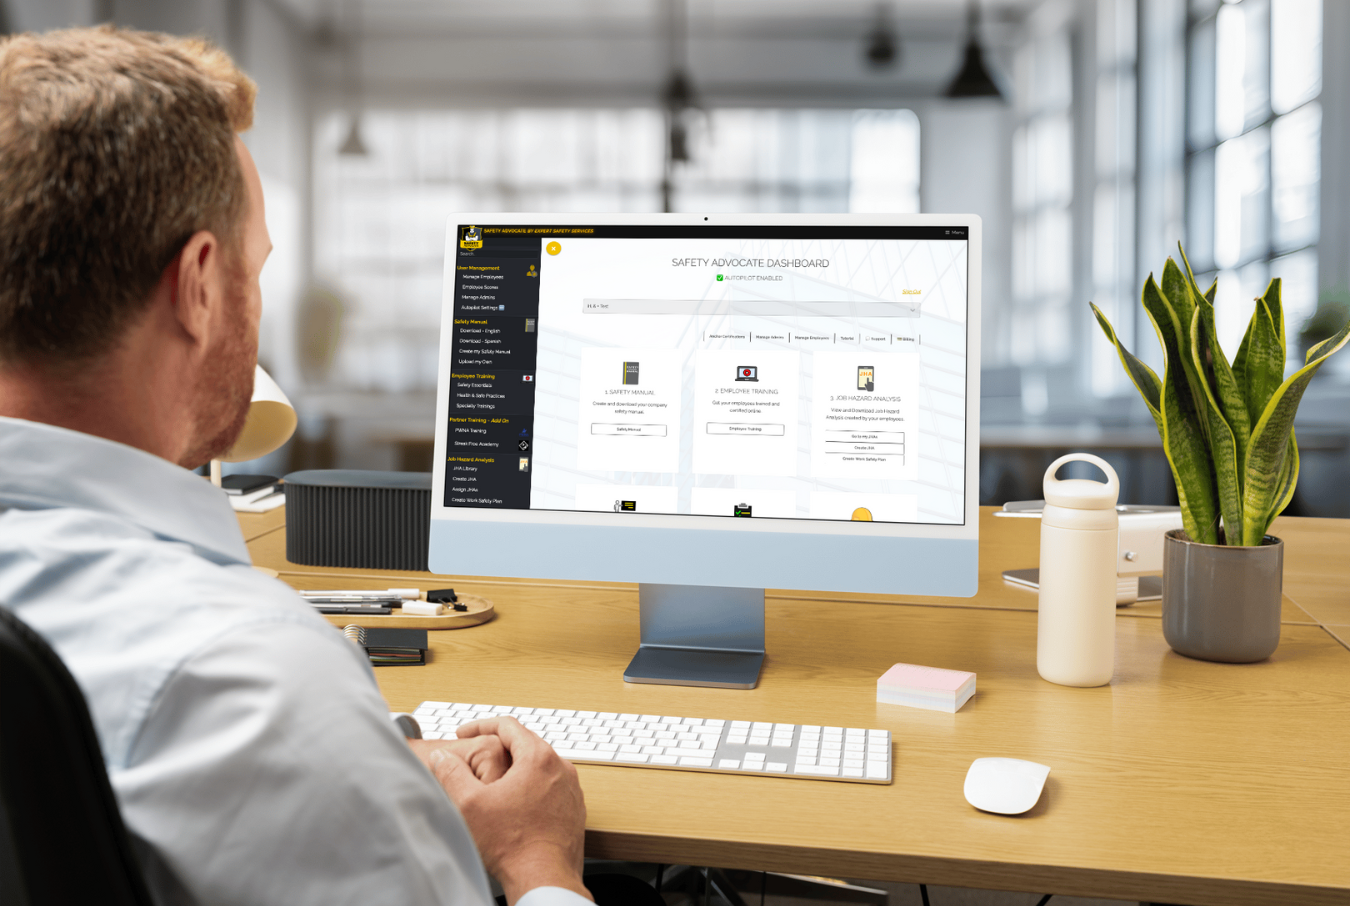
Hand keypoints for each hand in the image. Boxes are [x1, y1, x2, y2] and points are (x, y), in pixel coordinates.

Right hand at [428, 717, 591, 904]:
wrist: (545, 878)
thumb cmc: (513, 845)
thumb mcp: (469, 805)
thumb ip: (451, 773)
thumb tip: (442, 758)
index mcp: (539, 758)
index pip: (508, 725)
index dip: (480, 725)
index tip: (464, 734)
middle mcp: (561, 769)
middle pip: (526, 744)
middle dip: (497, 747)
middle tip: (475, 757)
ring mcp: (571, 790)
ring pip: (540, 767)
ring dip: (516, 769)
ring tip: (493, 782)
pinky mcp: (573, 810)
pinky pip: (550, 788)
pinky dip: (532, 789)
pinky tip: (515, 805)